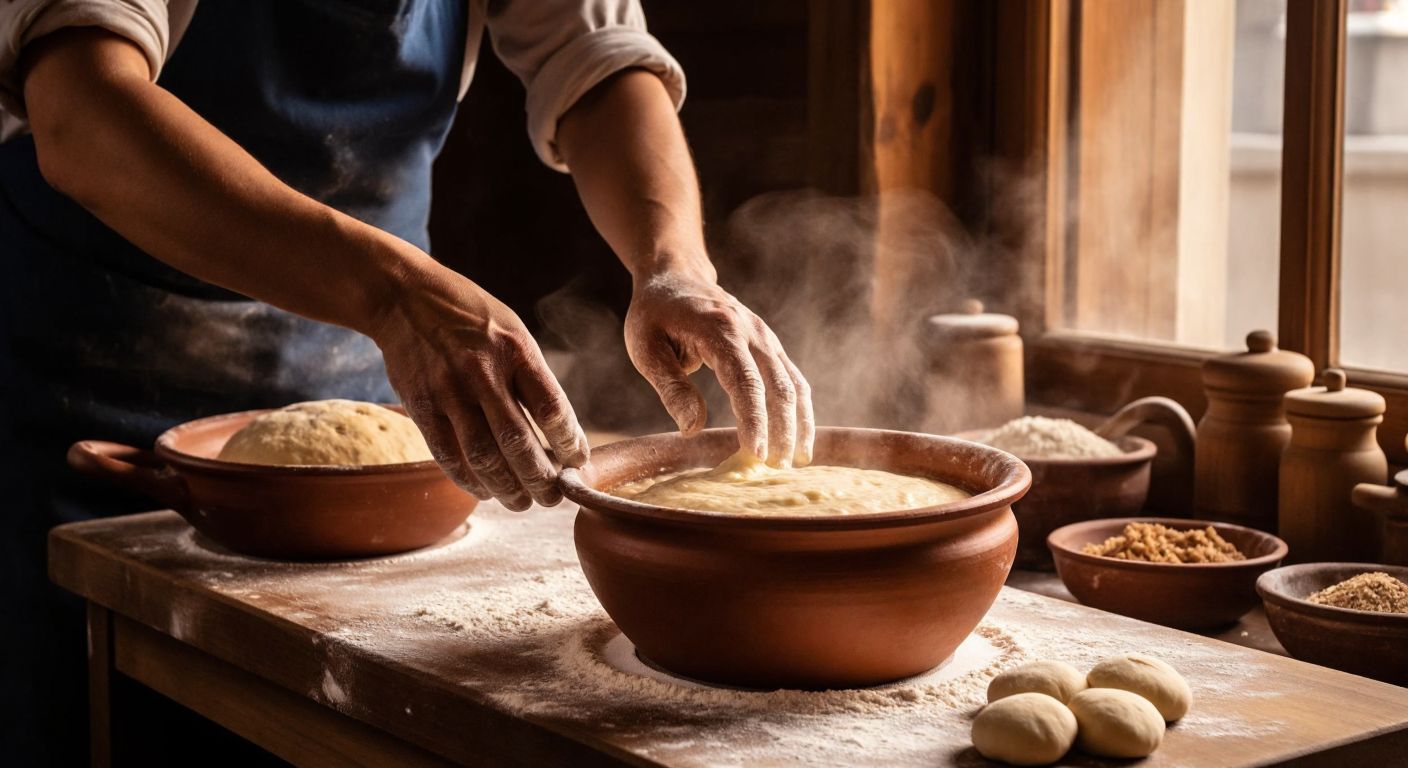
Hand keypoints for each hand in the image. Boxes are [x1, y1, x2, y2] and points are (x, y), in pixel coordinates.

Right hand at [369, 257, 588, 509]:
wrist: (406, 297)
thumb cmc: (471, 318)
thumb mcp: (513, 332)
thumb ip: (532, 377)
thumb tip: (559, 433)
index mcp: (516, 350)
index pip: (552, 409)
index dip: (569, 444)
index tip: (577, 463)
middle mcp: (483, 371)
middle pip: (518, 441)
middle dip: (541, 479)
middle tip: (553, 498)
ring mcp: (449, 390)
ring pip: (483, 456)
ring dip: (507, 488)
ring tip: (523, 503)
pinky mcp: (421, 405)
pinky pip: (448, 455)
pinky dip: (470, 481)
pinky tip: (486, 491)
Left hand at [625, 268, 813, 465]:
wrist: (676, 276)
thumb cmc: (654, 315)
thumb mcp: (646, 349)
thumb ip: (671, 388)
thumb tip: (692, 428)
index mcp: (720, 330)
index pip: (745, 382)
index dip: (753, 421)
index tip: (755, 455)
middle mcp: (752, 331)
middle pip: (779, 386)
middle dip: (783, 430)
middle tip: (778, 469)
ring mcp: (765, 337)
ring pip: (793, 384)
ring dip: (798, 423)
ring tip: (797, 461)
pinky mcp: (770, 345)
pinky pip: (792, 379)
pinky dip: (799, 409)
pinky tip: (799, 437)